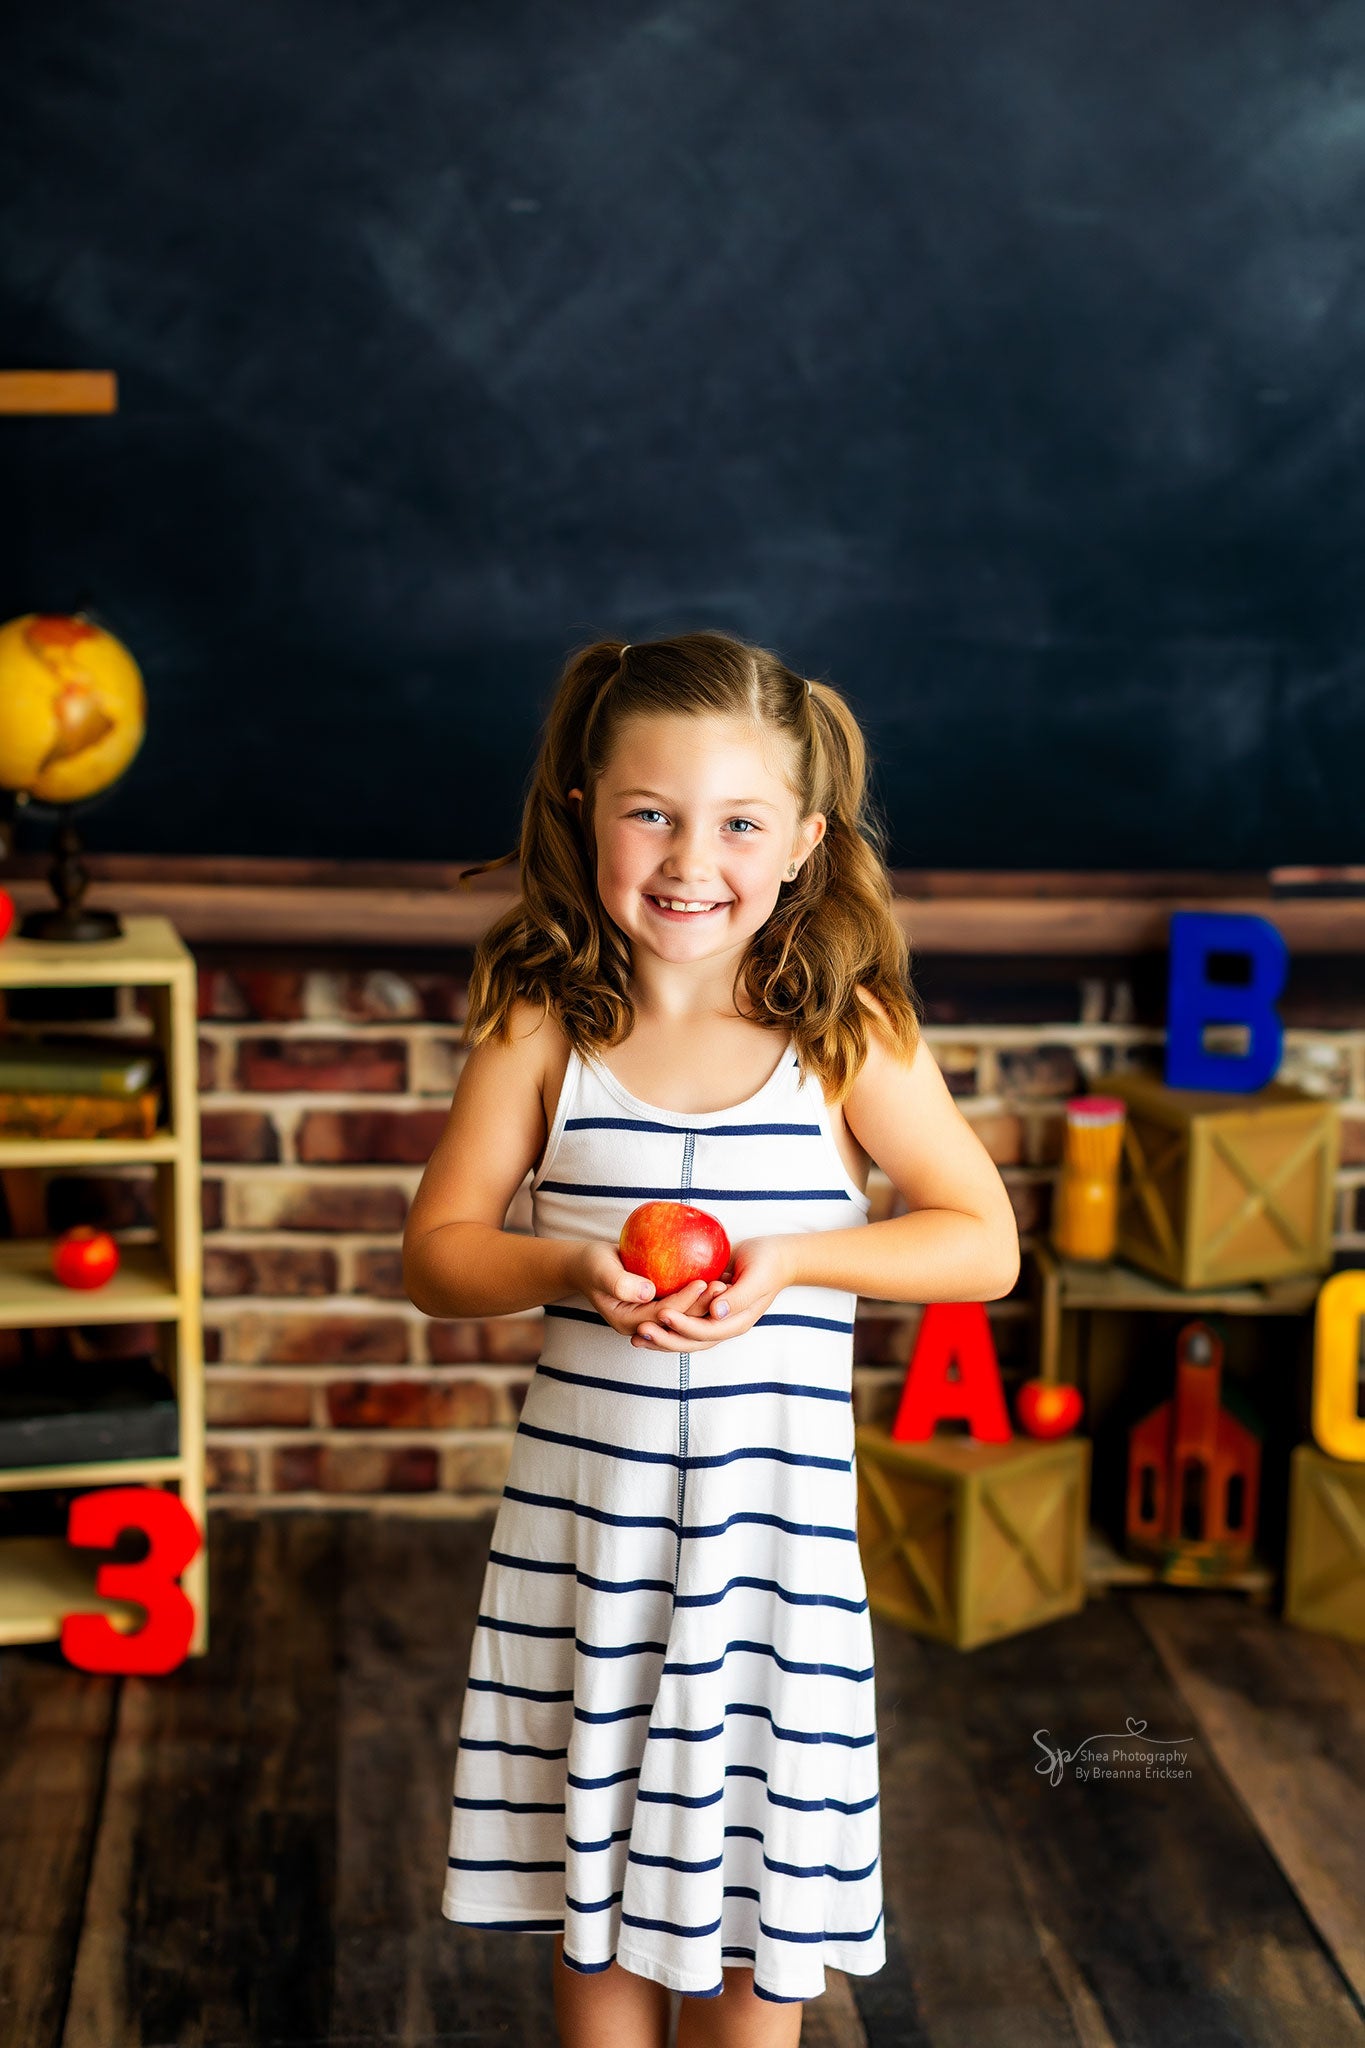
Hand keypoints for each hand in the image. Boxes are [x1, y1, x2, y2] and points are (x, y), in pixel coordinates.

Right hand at [574, 1239, 725, 1340]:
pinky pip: (682, 1304)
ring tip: (726, 1284)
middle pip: (678, 1320)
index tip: (703, 1282)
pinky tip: (718, 1278)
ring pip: (684, 1315)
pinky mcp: (660, 1306)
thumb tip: (648, 1292)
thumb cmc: (592, 1264)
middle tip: (724, 1286)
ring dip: (705, 1302)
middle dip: (702, 1306)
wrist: (588, 1266)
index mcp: (628, 1322)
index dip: (684, 1301)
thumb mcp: (601, 1270)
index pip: (663, 1315)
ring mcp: (653, 1318)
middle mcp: (643, 1325)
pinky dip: (699, 1294)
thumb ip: (620, 1283)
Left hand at [630, 1236, 796, 1351]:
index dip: (684, 1327)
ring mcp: (713, 1319)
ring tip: (637, 1334)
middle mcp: (722, 1325)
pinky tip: (646, 1316)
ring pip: (684, 1335)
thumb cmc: (767, 1264)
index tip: (664, 1314)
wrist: (774, 1256)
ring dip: (662, 1337)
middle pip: (691, 1341)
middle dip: (665, 1339)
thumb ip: (738, 1297)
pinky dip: (666, 1322)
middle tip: (640, 1331)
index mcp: (736, 1323)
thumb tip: (715, 1312)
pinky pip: (684, 1319)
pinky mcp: (705, 1308)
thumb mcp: (757, 1278)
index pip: (706, 1332)